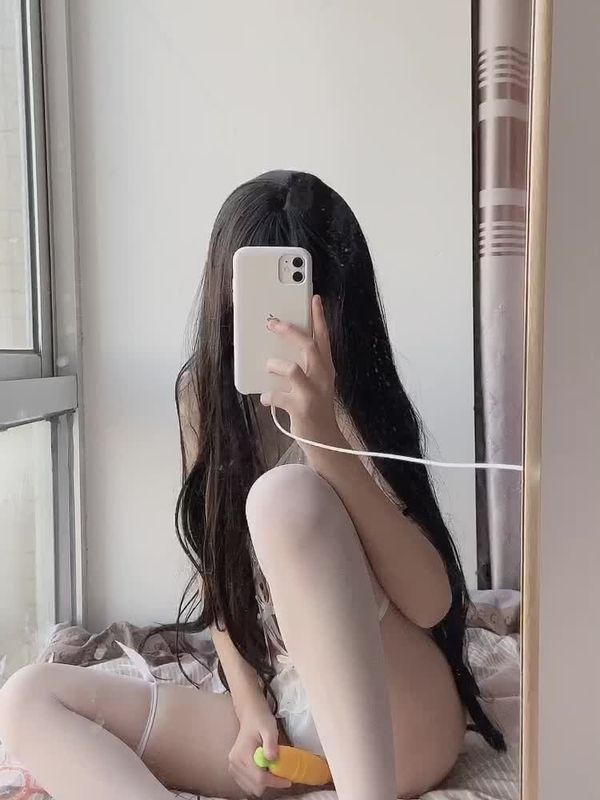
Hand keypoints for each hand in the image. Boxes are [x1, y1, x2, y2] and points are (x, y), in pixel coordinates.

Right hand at [228, 694, 291, 796]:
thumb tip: (272, 758)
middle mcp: (235, 763)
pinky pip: (247, 785)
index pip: (259, 778)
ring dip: (264, 783)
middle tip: (280, 772)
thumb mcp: (269, 729)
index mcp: (242, 754)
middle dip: (270, 782)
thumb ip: (271, 743)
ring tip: (271, 768)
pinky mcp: (234, 770)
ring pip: (251, 788)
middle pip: (255, 787)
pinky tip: (264, 769)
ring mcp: (233, 767)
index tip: (287, 781)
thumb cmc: (261, 721)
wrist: (251, 716)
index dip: (275, 782)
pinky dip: (257, 782)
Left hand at [261, 295, 340, 455]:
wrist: (324, 440)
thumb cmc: (314, 407)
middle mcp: (323, 378)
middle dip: (290, 332)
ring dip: (276, 365)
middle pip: (309, 347)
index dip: (319, 317)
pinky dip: (268, 394)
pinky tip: (265, 396)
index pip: (324, 338)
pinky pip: (278, 396)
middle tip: (272, 323)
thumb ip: (304, 366)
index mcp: (326, 368)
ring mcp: (313, 393)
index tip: (314, 298)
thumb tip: (277, 349)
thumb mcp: (315, 383)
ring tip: (268, 365)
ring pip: (294, 369)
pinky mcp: (302, 409)